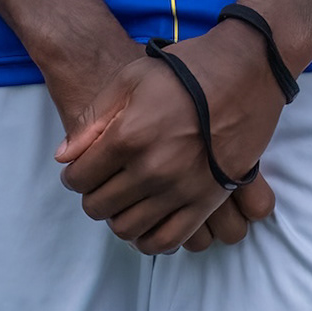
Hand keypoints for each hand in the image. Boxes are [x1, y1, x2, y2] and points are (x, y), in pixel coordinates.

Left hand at [55, 27, 284, 254]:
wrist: (246, 70)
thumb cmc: (185, 70)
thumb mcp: (130, 78)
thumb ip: (92, 119)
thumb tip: (64, 157)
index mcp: (128, 136)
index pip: (80, 178)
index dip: (72, 176)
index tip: (79, 170)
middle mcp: (152, 168)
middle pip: (100, 206)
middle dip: (92, 197)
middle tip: (100, 185)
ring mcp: (182, 188)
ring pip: (128, 228)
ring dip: (117, 218)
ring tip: (122, 201)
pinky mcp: (208, 200)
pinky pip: (169, 240)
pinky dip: (149, 239)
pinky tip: (145, 224)